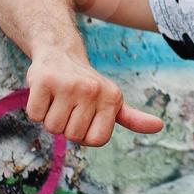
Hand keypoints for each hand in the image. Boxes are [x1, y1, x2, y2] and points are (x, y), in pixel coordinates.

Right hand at [24, 51, 163, 145]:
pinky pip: (35, 115)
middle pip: (73, 135)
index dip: (86, 135)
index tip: (85, 118)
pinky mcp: (44, 81)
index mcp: (112, 97)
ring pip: (53, 127)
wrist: (60, 53)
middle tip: (69, 105)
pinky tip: (44, 93)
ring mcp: (68, 84)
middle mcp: (92, 90)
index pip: (97, 141)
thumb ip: (133, 117)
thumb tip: (159, 126)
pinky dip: (36, 109)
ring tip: (57, 99)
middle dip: (67, 126)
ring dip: (50, 118)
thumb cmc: (88, 85)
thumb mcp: (113, 100)